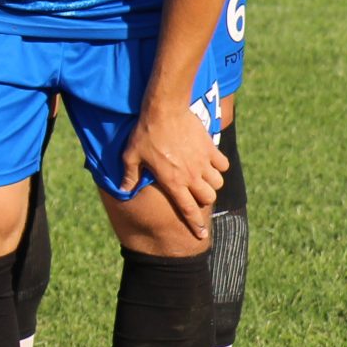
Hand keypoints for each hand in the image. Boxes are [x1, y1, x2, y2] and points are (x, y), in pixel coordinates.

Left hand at [118, 101, 224, 238]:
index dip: (195, 225)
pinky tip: (210, 163)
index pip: (187, 209)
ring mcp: (203, 162)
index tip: (202, 236)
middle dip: (203, 200)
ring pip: (218, 183)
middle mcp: (191, 176)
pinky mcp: (210, 148)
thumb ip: (129, 175)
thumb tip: (123, 190)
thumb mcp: (131, 155)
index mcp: (172, 181)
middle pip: (207, 198)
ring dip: (212, 184)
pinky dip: (219, 167)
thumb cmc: (145, 133)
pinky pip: (223, 165)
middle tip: (196, 194)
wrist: (165, 110)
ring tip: (203, 179)